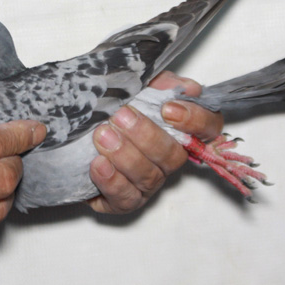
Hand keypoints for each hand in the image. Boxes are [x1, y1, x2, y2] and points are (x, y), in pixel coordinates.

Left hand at [87, 71, 223, 213]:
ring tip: (102, 135)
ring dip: (125, 156)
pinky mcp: (124, 201)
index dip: (195, 121)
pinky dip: (111, 181)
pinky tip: (97, 164)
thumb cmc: (112, 108)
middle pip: (174, 156)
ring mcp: (148, 183)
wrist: (77, 131)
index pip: (207, 128)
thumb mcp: (136, 86)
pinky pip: (125, 198)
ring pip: (149, 177)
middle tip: (121, 117)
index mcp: (179, 130)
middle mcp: (168, 160)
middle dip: (147, 136)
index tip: (168, 109)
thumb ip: (160, 83)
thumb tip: (187, 88)